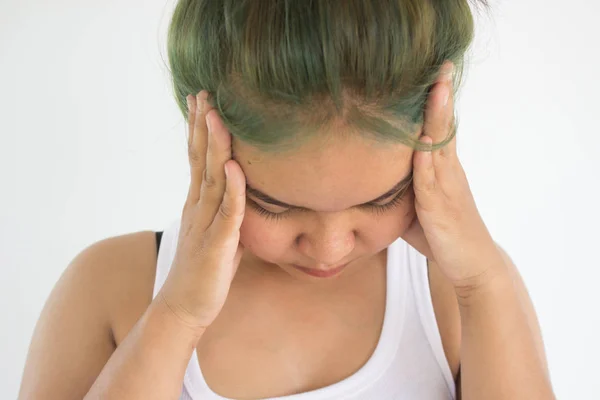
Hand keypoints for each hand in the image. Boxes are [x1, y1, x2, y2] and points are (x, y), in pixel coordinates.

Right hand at [158, 90, 245, 329]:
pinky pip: (228, 213)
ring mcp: (205, 224)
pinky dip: (233, 189)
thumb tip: (242, 196)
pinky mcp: (217, 245)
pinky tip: (235, 167)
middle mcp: (198, 208)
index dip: (199, 130)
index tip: (201, 102)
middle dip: (203, 126)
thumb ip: (226, 212)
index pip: (198, 160)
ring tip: (216, 117)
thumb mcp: (217, 234)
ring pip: (213, 179)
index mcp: (198, 205)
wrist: (183, 309)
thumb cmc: (203, 272)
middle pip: (201, 160)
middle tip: (204, 93)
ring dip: (215, 147)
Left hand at [400, 61, 505, 290]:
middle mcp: (448, 173)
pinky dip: (427, 164)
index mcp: (441, 169)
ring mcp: (447, 190)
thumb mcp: (415, 204)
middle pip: (444, 128)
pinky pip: (433, 184)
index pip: (437, 128)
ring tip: (437, 89)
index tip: (432, 71)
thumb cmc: (440, 233)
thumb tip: (366, 175)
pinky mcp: (442, 211)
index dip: (435, 101)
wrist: (469, 266)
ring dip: (438, 119)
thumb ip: (397, 185)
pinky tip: (423, 146)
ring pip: (441, 148)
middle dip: (441, 96)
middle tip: (441, 63)